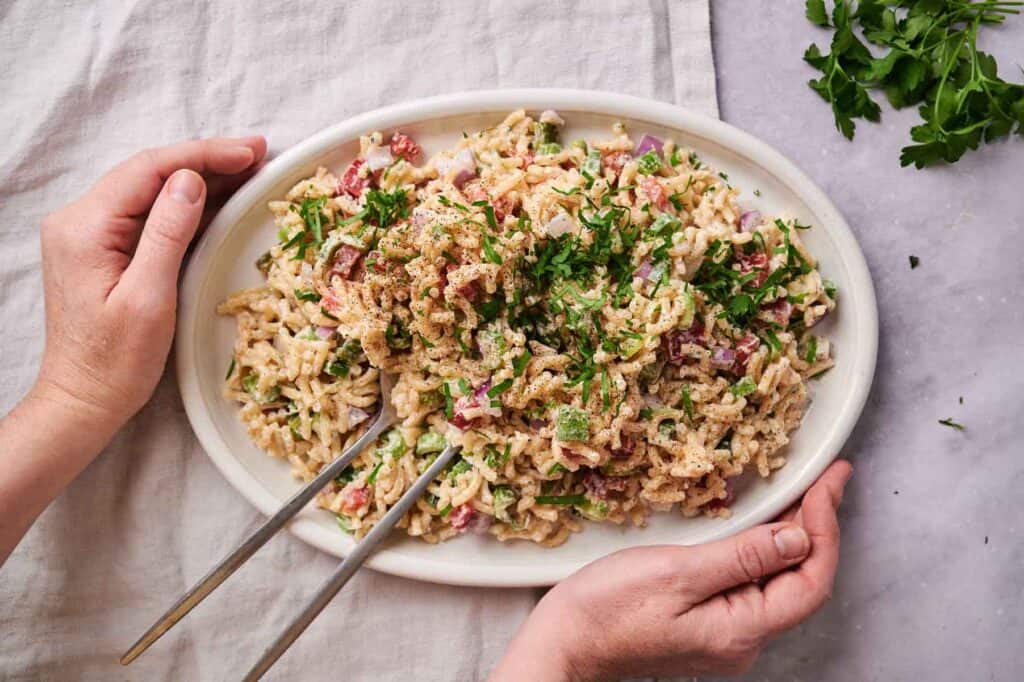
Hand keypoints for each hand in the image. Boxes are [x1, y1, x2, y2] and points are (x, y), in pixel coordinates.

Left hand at [34, 137, 266, 427]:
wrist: (84, 398)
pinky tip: (219, 197)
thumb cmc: (116, 360)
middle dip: (206, 159)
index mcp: (86, 226)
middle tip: (258, 153)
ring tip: (248, 169)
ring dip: (200, 178)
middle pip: (150, 173)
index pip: (150, 170)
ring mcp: (90, 234)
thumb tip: (191, 181)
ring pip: (152, 190)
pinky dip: (187, 204)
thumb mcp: (148, 298)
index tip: (249, 151)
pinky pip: (149, 213)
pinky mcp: (103, 249)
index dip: (203, 154)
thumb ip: (167, 233)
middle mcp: (80, 220)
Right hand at [490, 461, 852, 680]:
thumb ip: (742, 556)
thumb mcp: (677, 573)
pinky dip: (763, 551)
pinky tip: (759, 526)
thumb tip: (798, 537)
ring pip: (777, 583)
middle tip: (825, 480)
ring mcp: (725, 635)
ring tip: (801, 493)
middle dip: (817, 527)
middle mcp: (742, 640)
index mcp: (741, 630)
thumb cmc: (608, 609)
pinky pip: (751, 587)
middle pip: (801, 582)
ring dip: (792, 537)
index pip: (811, 580)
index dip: (825, 527)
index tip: (830, 482)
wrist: (565, 643)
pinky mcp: (707, 625)